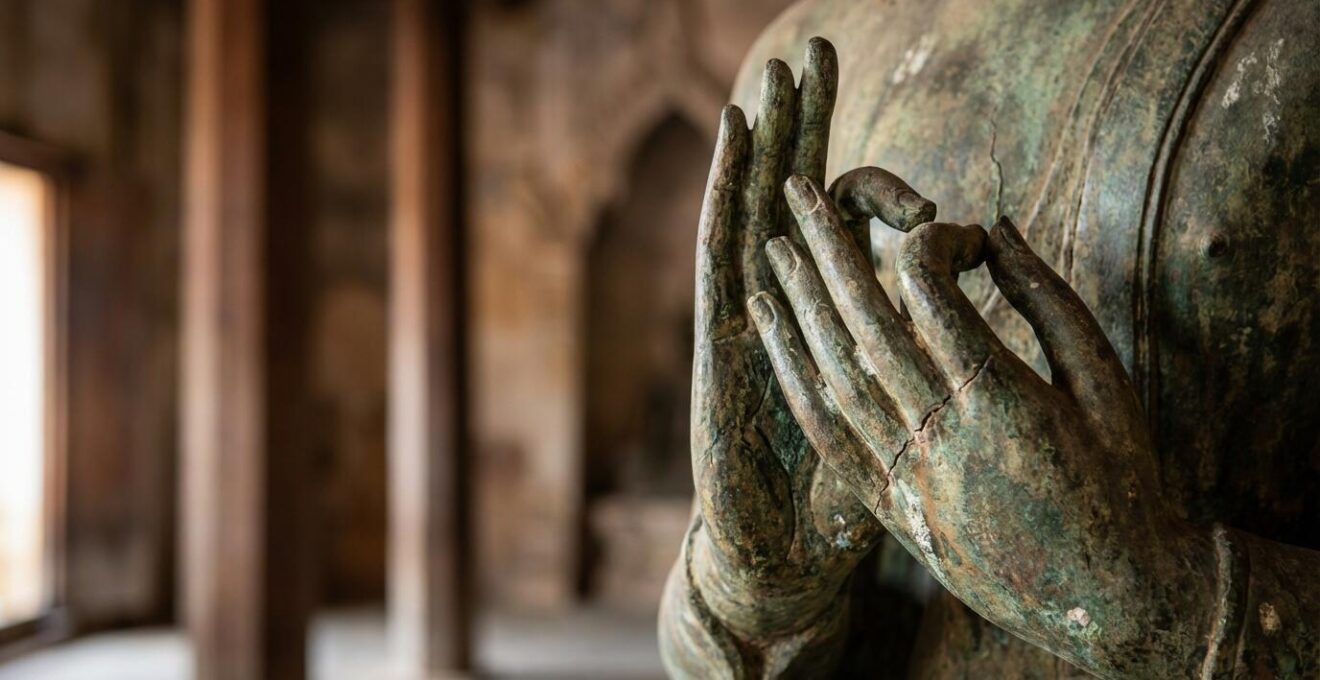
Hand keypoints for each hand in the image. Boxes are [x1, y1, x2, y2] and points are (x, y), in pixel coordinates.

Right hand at [686, 39, 887, 640]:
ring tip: (770, 79)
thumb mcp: (915, 429)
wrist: (776, 567)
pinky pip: (723, 255)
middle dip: (804, 132)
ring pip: (755, 214)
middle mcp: (783, 317)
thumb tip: (976, 297)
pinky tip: (735, 141)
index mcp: (835, 336)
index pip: (856, 246)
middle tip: (812, 55)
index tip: (940, 217)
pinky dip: (727, 192)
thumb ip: (942, 363)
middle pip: (794, 207)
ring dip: (762, 146)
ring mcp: (744, 325)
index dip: (886, 204)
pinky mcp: (716, 342)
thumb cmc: (847, 506)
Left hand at [749, 174, 1218, 676]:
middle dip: (827, 247)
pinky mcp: (888, 503)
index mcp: (1002, 401)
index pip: (930, 292)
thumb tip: (999, 228)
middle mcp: (941, 435)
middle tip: (796, 188)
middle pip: (864, 321)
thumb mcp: (1105, 383)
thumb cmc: (1123, 481)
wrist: (1110, 598)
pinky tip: (770, 328)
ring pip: (834, 372)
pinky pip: (825, 430)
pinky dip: (792, 372)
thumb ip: (1048, 301)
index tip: (958, 234)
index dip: (934, 244)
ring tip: (773, 246)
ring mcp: (907, 473)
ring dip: (799, 303)